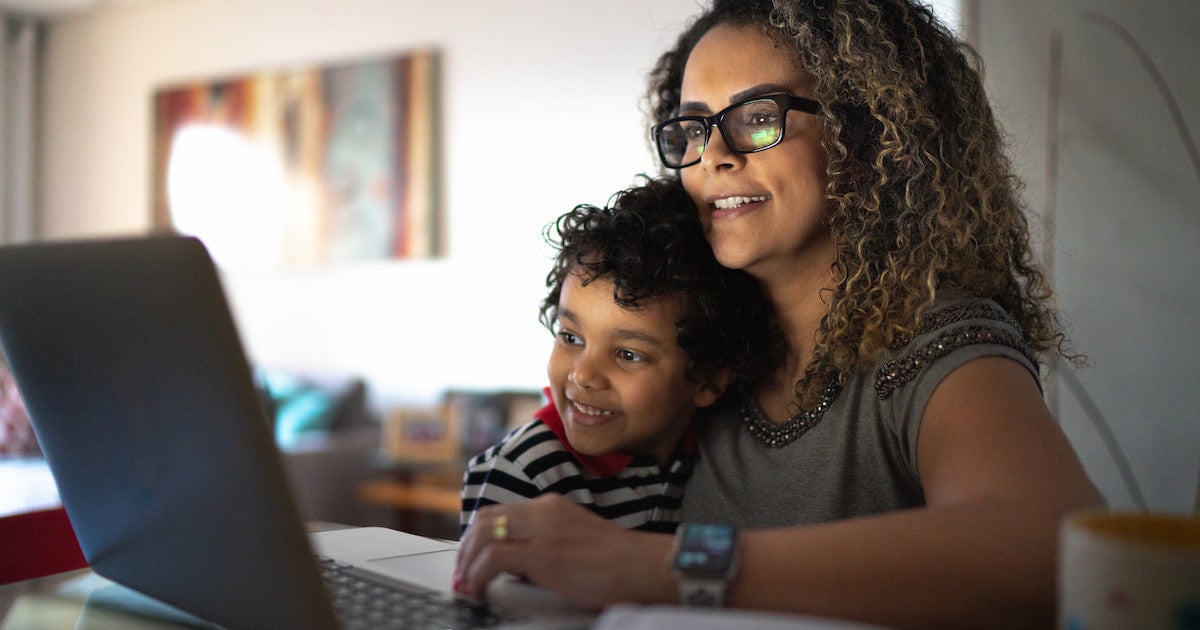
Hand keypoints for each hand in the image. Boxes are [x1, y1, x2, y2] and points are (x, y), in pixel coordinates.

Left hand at [454, 494, 674, 607]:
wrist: (645, 566)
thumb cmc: (618, 563)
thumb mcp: (575, 541)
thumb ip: (547, 545)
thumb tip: (516, 566)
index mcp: (552, 507)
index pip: (499, 512)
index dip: (477, 537)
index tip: (470, 560)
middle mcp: (545, 511)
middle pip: (485, 519)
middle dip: (466, 549)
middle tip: (462, 575)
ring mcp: (544, 530)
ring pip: (483, 534)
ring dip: (467, 563)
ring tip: (467, 586)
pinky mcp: (545, 554)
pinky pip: (494, 558)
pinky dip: (478, 575)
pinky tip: (479, 590)